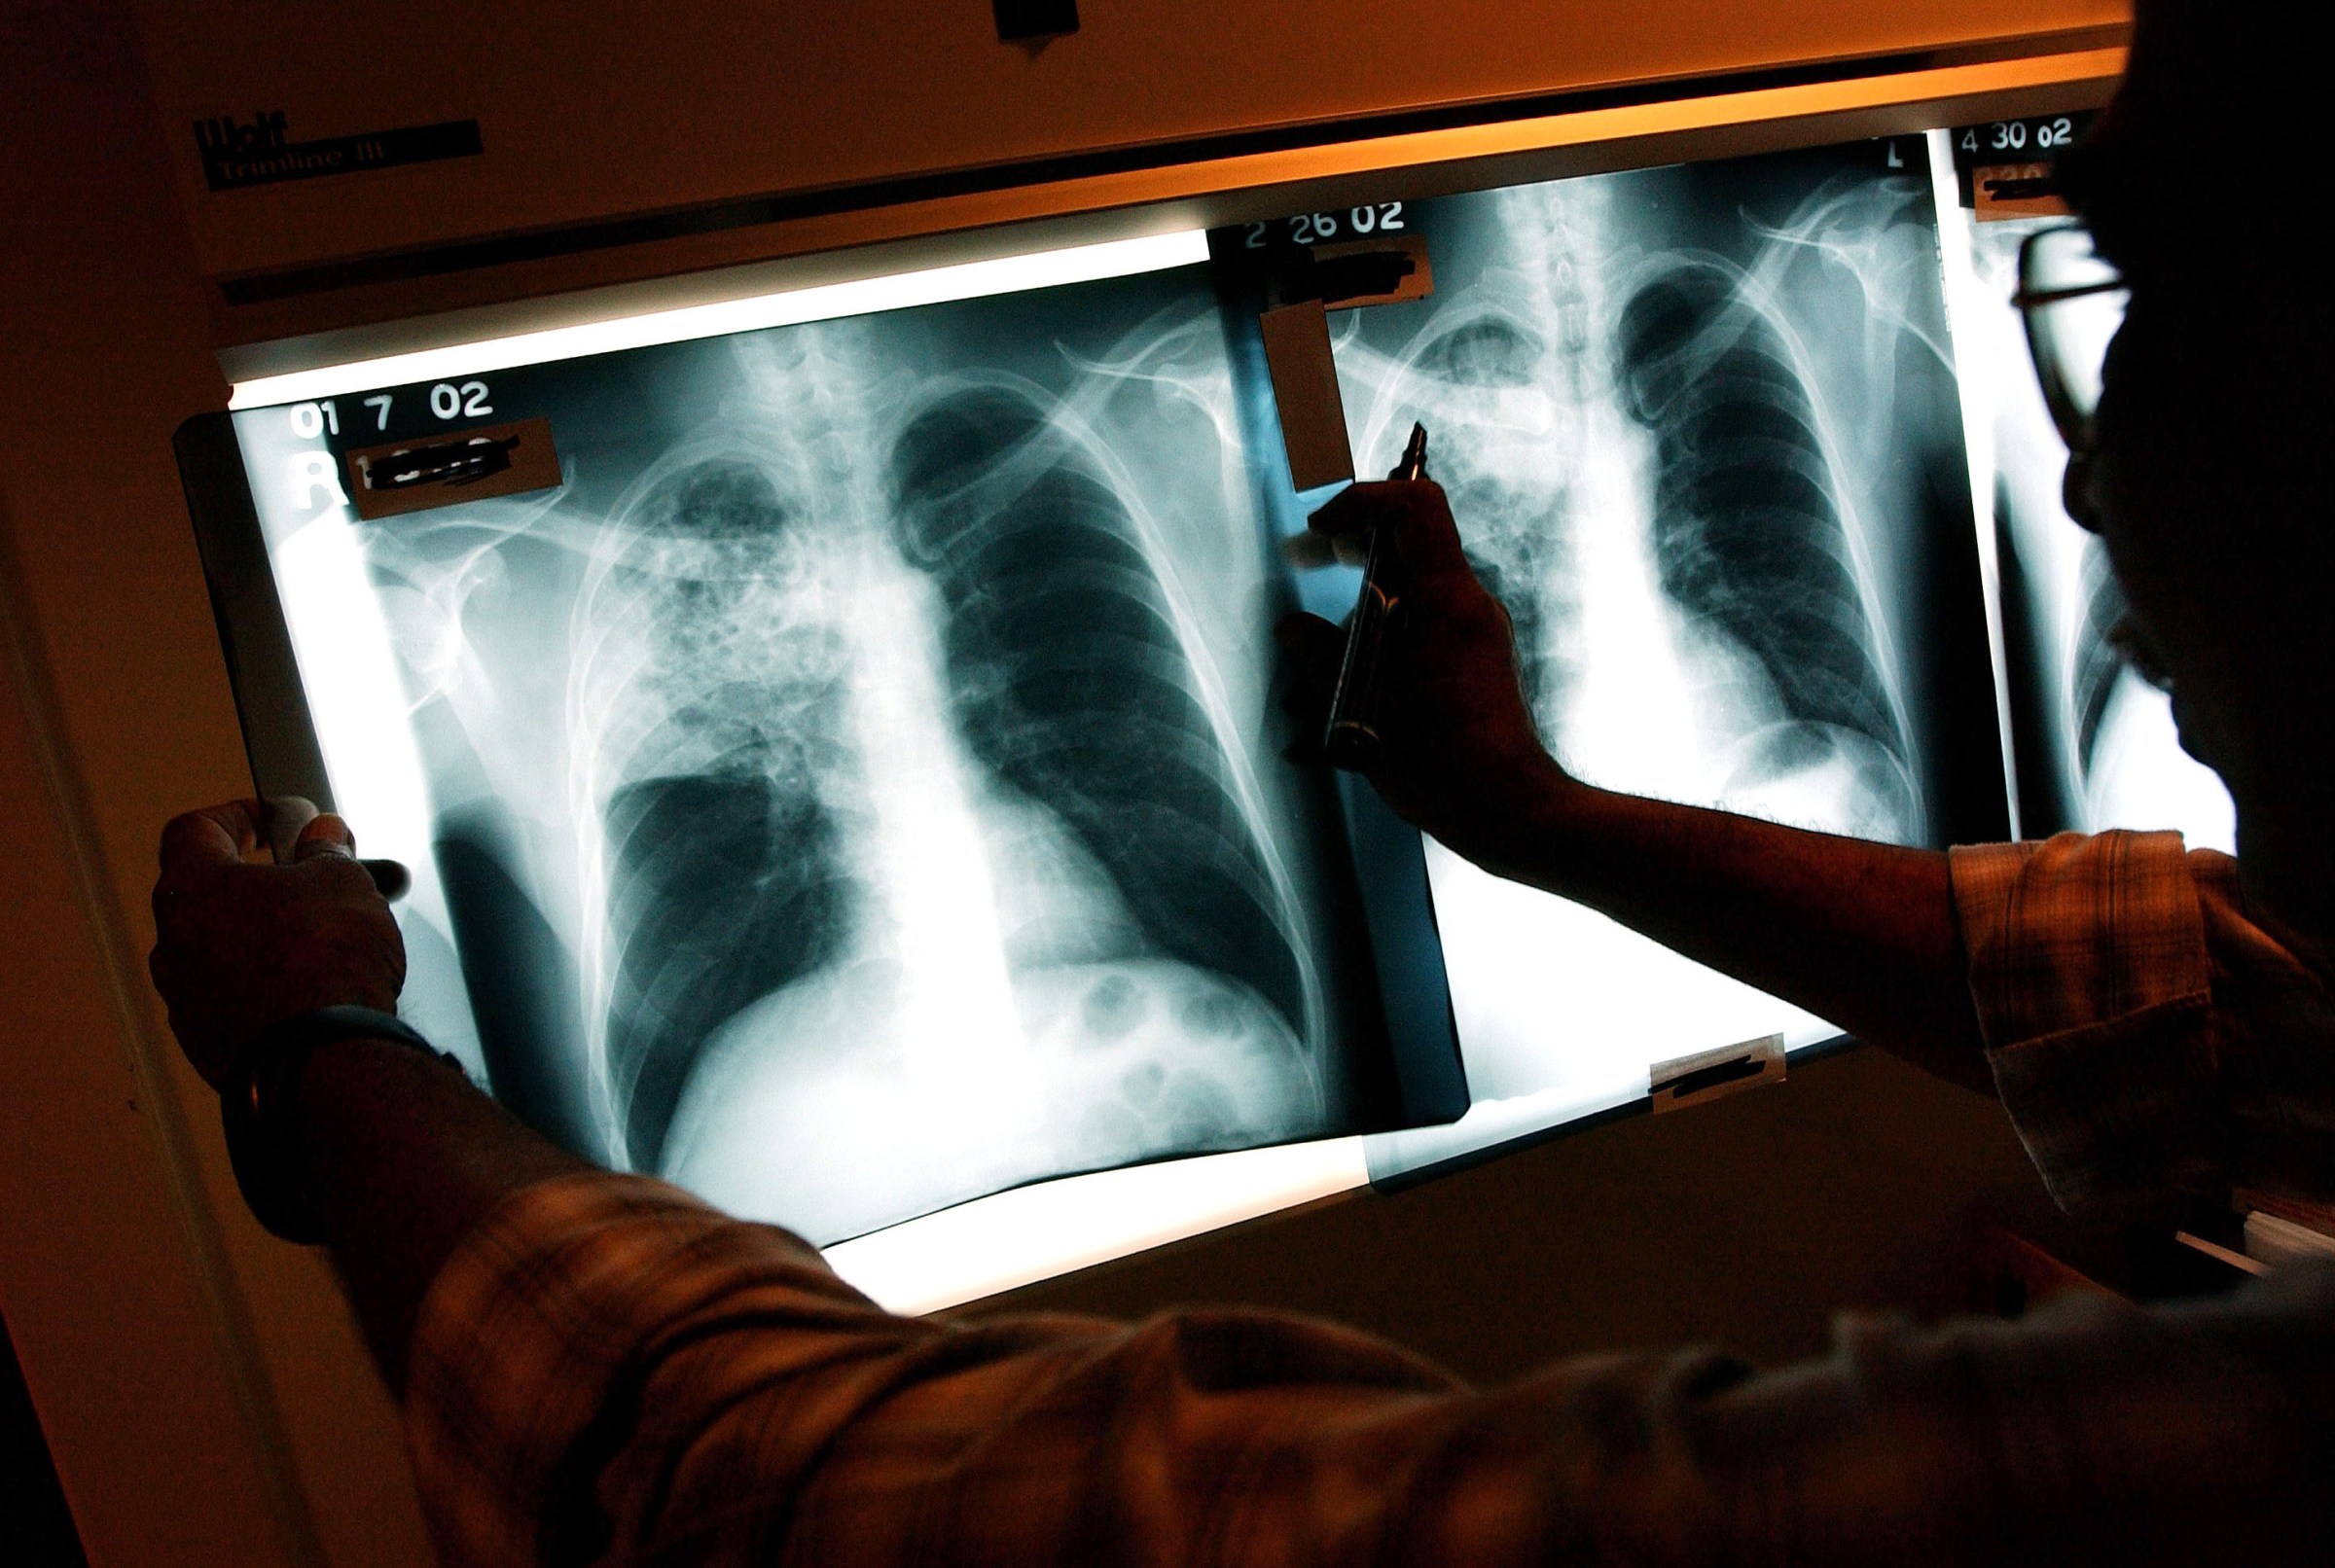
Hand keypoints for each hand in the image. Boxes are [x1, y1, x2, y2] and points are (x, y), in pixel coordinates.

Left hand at [148, 800, 405, 1088]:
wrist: (321, 1057)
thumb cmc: (323, 963)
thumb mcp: (343, 880)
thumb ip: (326, 851)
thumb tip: (323, 836)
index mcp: (193, 887)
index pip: (196, 829)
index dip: (237, 815)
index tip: (271, 817)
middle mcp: (174, 941)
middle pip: (207, 895)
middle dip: (256, 884)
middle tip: (305, 881)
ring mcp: (185, 997)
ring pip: (218, 951)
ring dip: (259, 940)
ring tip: (317, 942)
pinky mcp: (206, 1042)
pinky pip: (231, 999)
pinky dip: (263, 988)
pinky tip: (309, 990)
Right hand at [1277, 480, 1576, 866]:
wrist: (1508, 812)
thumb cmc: (1446, 761)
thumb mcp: (1364, 702)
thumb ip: (1321, 653)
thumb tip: (1293, 629)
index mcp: (1450, 598)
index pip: (1415, 506)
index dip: (1363, 502)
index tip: (1322, 530)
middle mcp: (1469, 608)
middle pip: (1404, 555)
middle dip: (1347, 567)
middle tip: (1308, 568)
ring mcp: (1474, 638)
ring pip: (1404, 606)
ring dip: (1353, 633)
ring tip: (1310, 690)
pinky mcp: (1471, 668)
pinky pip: (1417, 640)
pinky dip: (1377, 658)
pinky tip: (1341, 709)